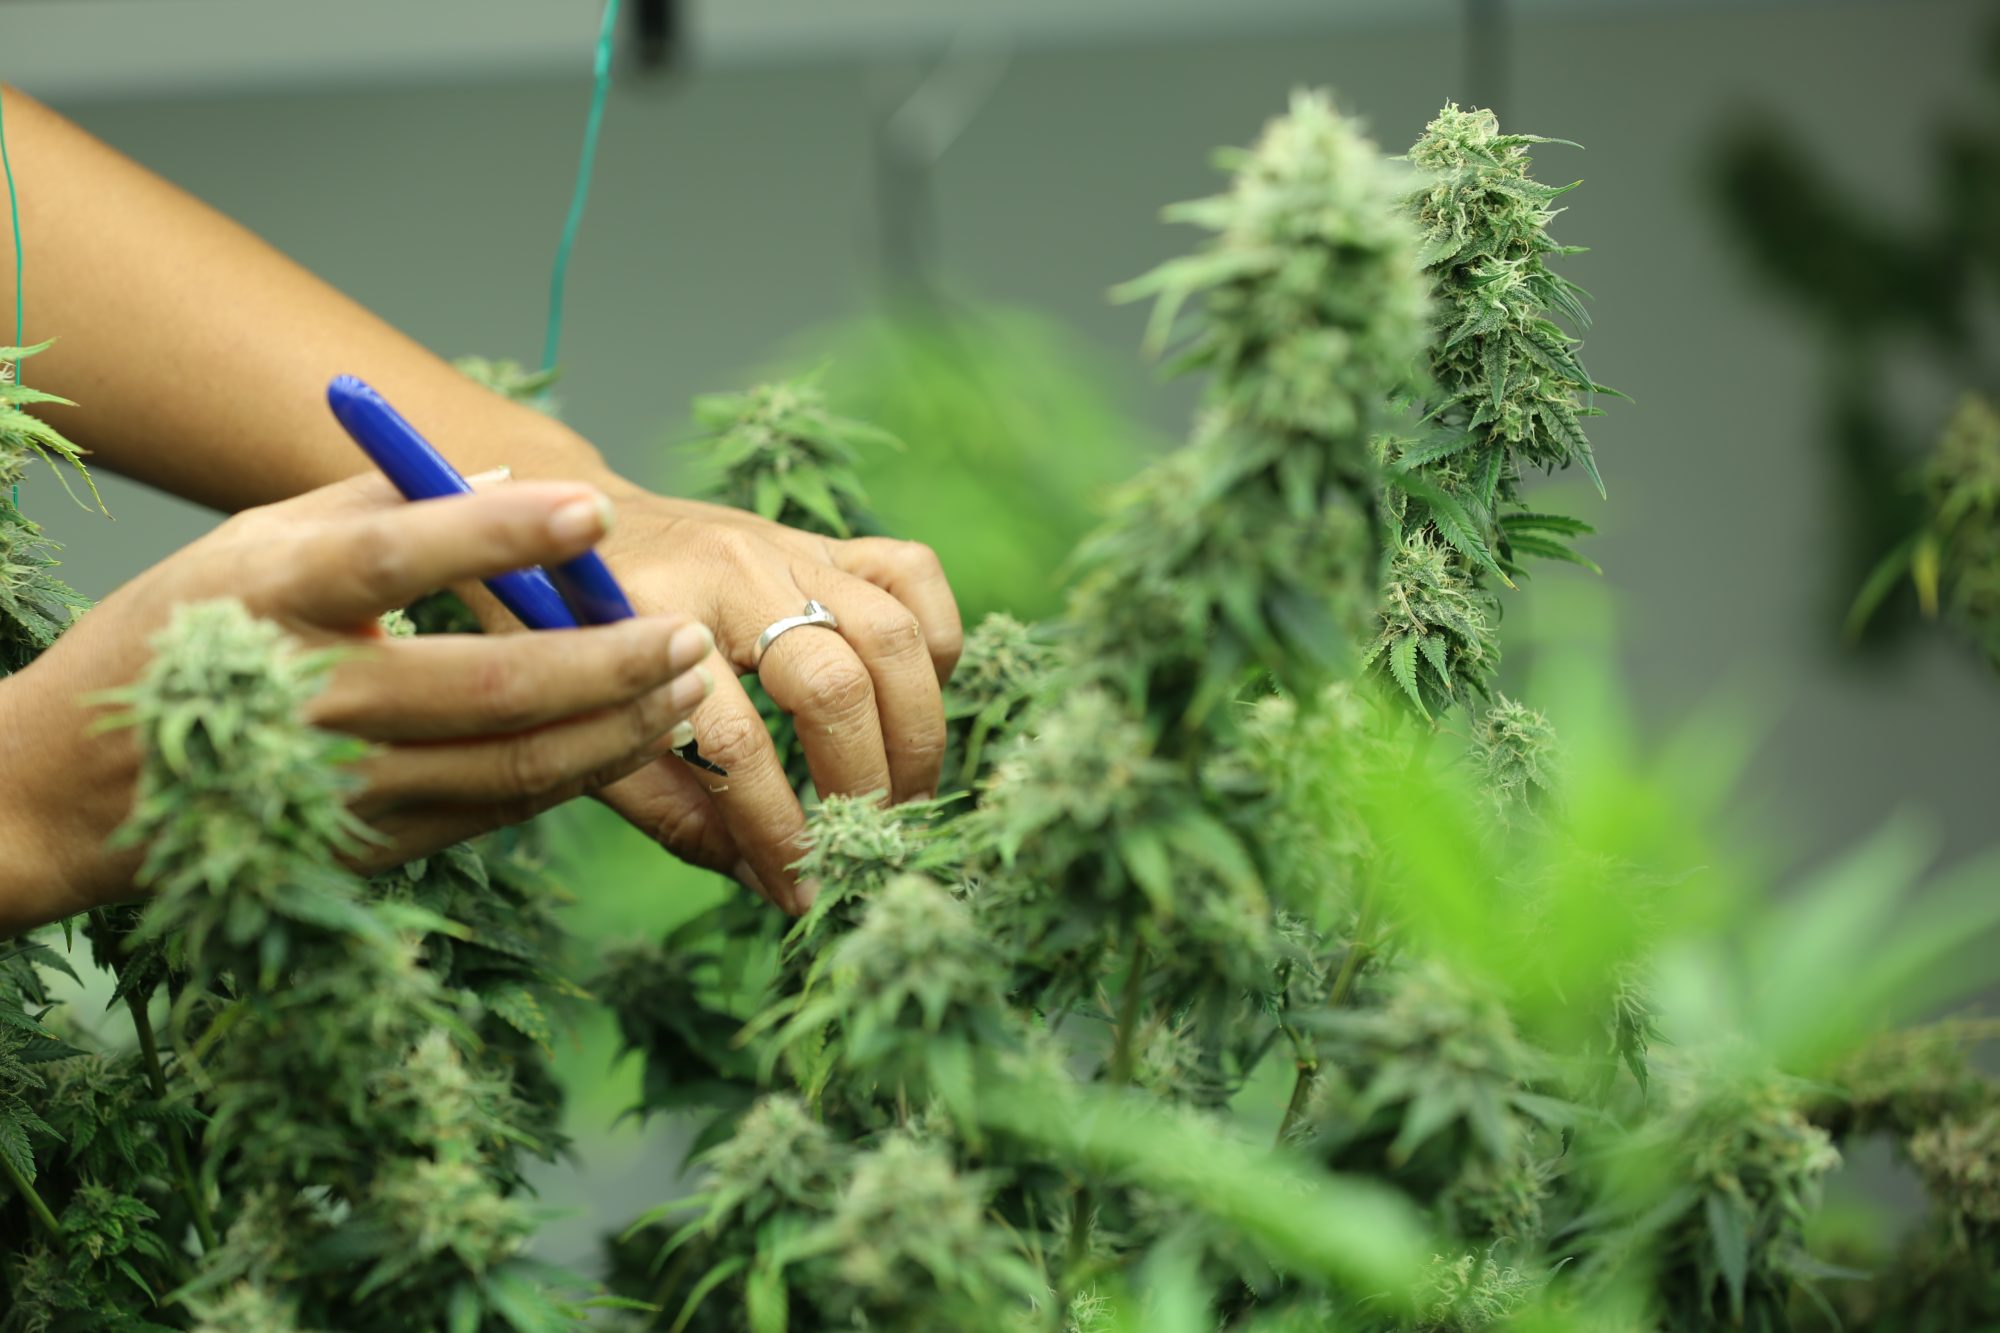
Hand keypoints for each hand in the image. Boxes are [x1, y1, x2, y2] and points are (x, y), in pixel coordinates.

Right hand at [0, 473, 714, 933]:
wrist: (80, 787)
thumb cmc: (184, 634)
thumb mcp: (252, 543)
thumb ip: (377, 506)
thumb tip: (508, 478)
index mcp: (271, 598)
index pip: (396, 559)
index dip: (500, 537)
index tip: (595, 505)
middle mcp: (310, 698)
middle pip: (488, 687)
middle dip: (609, 661)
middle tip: (690, 631)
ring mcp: (344, 785)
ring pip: (512, 767)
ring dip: (618, 727)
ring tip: (689, 684)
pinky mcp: (370, 843)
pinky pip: (499, 810)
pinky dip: (579, 772)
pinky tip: (635, 732)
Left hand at [542, 478, 962, 914]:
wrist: (548, 525)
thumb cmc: (558, 639)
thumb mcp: (580, 727)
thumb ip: (671, 809)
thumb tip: (768, 883)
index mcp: (649, 620)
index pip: (736, 744)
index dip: (777, 830)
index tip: (799, 892)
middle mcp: (730, 570)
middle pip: (834, 683)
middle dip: (863, 782)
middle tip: (862, 843)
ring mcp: (784, 545)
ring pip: (890, 630)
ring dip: (914, 730)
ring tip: (903, 795)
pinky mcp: (821, 539)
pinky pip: (912, 572)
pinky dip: (934, 640)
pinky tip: (911, 700)